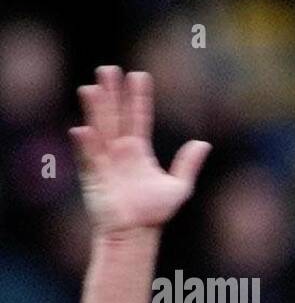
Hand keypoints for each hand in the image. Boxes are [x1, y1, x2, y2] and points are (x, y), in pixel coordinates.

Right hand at [69, 65, 209, 234]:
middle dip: (112, 94)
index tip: (139, 76)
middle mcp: (119, 151)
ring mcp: (105, 161)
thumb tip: (204, 143)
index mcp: (138, 151)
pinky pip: (90, 158)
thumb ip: (189, 164)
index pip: (138, 118)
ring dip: (96, 110)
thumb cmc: (155, 213)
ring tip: (91, 88)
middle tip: (108, 69)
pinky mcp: (95, 177)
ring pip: (101, 130)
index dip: (139, 98)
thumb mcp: (179, 187)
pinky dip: (87, 145)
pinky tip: (83, 129)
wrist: (136, 234)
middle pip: (115, 116)